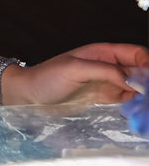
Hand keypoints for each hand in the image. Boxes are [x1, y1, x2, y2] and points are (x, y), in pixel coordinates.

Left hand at [6, 42, 148, 108]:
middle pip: (140, 71)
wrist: (29, 95)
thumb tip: (132, 79)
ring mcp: (108, 84)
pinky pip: (127, 101)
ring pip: (136, 87)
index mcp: (104, 53)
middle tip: (148, 98)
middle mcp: (109, 67)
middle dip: (148, 82)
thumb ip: (104, 71)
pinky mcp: (104, 99)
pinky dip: (135, 105)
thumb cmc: (46, 77)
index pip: (136, 54)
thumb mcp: (75, 69)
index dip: (148, 64)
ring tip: (145, 108)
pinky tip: (137, 112)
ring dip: (143, 96)